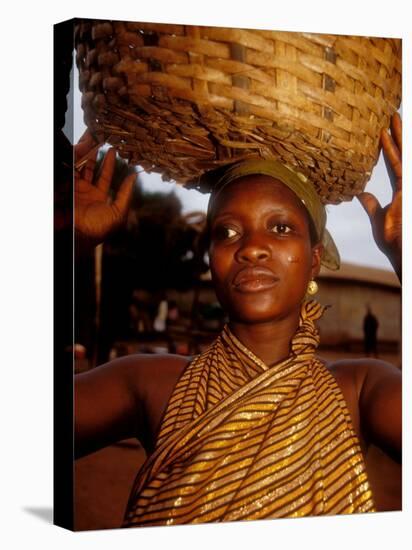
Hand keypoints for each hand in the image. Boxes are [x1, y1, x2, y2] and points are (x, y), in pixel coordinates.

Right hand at [75, 131, 135, 242]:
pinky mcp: (66, 186)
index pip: (104, 176)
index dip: (108, 163)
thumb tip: (134, 176)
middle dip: (95, 154)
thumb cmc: (100, 227)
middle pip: (90, 168)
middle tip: (101, 139)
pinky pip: (71, 168)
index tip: (113, 150)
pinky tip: (82, 146)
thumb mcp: (119, 211)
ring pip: (79, 165)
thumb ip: (126, 193)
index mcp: (99, 197)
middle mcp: (86, 191)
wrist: (80, 234)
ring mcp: (74, 188)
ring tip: (92, 138)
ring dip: (85, 152)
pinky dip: (76, 157)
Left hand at [357, 113, 401, 279]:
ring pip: (405, 156)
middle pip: (402, 153)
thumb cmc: (394, 241)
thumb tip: (360, 193)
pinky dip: (400, 153)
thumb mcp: (379, 218)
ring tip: (393, 117)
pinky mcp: (408, 190)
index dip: (389, 146)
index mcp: (401, 190)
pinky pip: (403, 166)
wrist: (403, 253)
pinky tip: (395, 137)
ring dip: (400, 137)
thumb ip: (371, 205)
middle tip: (391, 113)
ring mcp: (409, 187)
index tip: (383, 130)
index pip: (394, 162)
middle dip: (398, 133)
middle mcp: (407, 185)